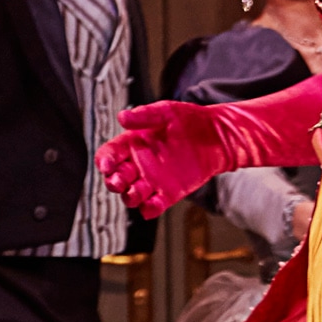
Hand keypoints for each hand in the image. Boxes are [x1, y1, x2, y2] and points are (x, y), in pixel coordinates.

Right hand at [100, 100, 245, 214]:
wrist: (217, 136)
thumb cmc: (190, 120)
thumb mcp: (165, 112)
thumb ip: (144, 116)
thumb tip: (122, 117)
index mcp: (132, 144)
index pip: (109, 155)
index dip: (105, 160)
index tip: (106, 164)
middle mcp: (139, 164)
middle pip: (116, 179)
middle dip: (114, 182)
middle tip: (119, 180)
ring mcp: (153, 181)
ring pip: (131, 196)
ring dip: (129, 196)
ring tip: (136, 191)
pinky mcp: (168, 194)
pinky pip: (152, 207)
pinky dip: (149, 209)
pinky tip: (153, 203)